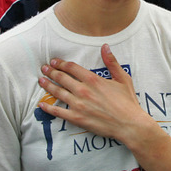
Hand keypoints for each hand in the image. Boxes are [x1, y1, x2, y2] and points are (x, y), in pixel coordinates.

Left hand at [37, 44, 153, 143]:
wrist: (129, 124)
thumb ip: (112, 62)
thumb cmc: (128, 101)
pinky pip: (58, 112)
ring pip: (58, 92)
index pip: (72, 68)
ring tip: (41, 80)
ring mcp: (78, 105)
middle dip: (51, 72)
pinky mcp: (77, 118)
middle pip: (62, 78)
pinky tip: (42, 104)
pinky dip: (48, 108)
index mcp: (93, 79)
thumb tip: (105, 46)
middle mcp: (83, 90)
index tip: (54, 61)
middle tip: (44, 69)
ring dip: (47, 85)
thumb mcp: (123, 78)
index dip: (61, 63)